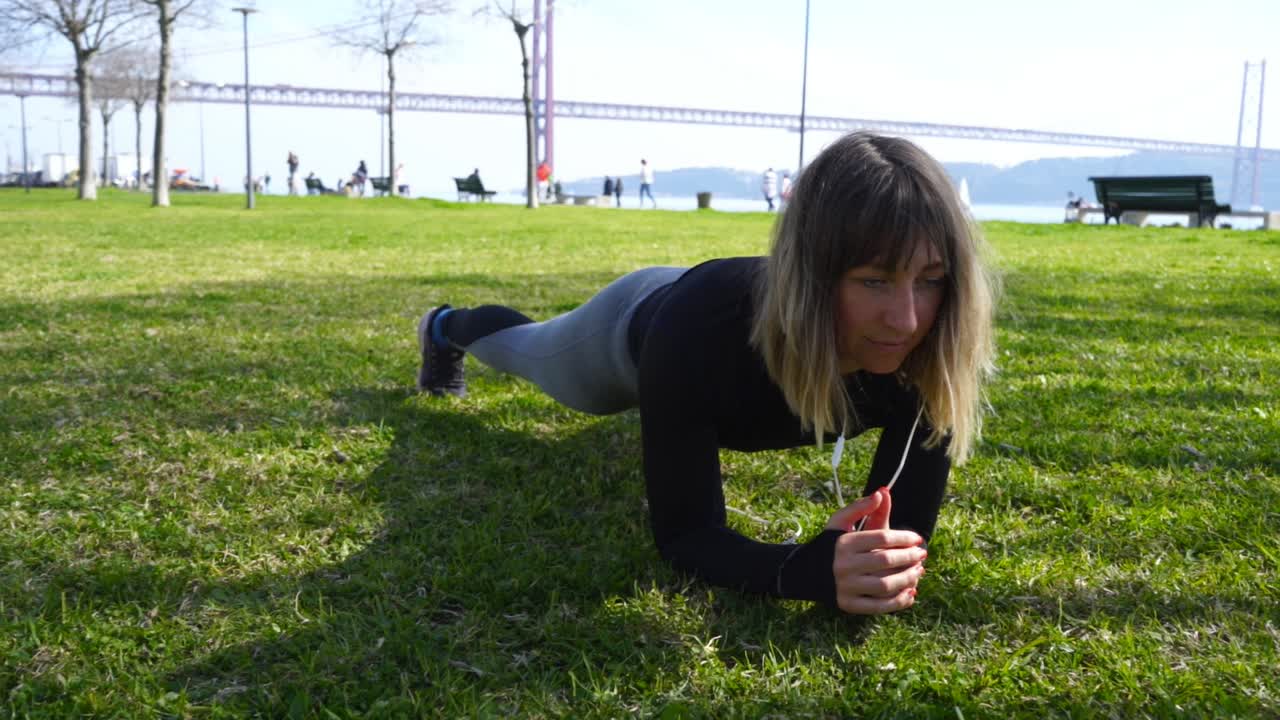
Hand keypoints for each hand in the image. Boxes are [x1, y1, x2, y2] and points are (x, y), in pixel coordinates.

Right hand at [825, 487, 926, 614]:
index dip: (904, 537)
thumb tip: (882, 493)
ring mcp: (846, 586)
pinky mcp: (848, 605)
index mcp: (844, 543)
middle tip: (922, 554)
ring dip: (908, 579)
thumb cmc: (829, 544)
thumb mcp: (839, 522)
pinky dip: (898, 602)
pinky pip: (878, 606)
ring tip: (919, 572)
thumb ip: (861, 507)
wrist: (803, 573)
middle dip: (910, 557)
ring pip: (885, 585)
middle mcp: (844, 565)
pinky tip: (910, 594)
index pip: (882, 537)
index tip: (917, 538)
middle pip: (886, 560)